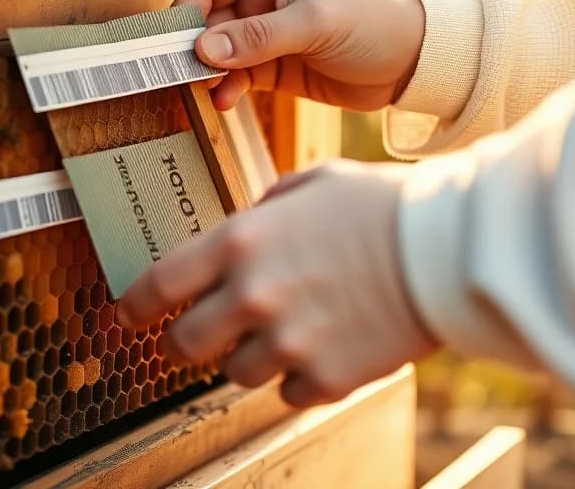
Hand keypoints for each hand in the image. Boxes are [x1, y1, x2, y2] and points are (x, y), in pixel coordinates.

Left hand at [116, 160, 438, 407]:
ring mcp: (288, 343)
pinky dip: (299, 378)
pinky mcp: (326, 378)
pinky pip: (289, 393)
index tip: (127, 317)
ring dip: (251, 358)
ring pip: (235, 374)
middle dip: (186, 343)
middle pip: (183, 345)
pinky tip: (325, 348)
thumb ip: (268, 204)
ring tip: (288, 333)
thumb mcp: (315, 181)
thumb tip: (253, 220)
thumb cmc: (384, 207)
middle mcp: (253, 296)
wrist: (447, 251)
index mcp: (241, 243)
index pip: (158, 286)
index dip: (134, 307)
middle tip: (202, 337)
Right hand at [175, 0, 425, 110]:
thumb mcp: (314, 24)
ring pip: (216, 54)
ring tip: (210, 95)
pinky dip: (226, 90)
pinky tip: (225, 102)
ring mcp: (261, 32)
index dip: (185, 14)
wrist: (410, 63)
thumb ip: (258, 37)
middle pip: (205, 23)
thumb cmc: (371, 24)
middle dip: (194, 51)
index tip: (171, 47)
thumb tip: (204, 49)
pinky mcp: (269, 65)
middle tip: (186, 79)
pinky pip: (234, 77)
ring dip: (208, 75)